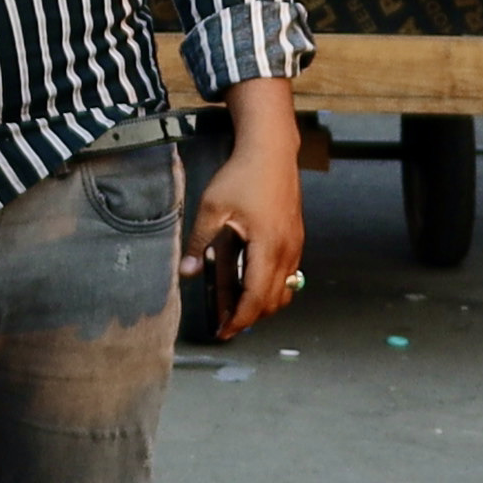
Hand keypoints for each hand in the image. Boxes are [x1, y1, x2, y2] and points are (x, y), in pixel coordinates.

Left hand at [197, 104, 307, 329]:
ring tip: (237, 307)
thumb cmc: (242, 175)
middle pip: (273, 301)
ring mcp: (295, 245)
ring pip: (285, 289)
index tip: (223, 332)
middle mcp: (287, 251)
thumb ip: (200, 243)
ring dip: (263, 303)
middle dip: (250, 317)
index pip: (256, 298)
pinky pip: (289, 274)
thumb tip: (186, 273)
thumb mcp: (212, 208)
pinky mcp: (296, 237)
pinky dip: (272, 286)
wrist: (271, 149)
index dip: (239, 320)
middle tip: (225, 324)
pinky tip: (252, 281)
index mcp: (267, 247)